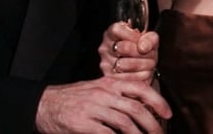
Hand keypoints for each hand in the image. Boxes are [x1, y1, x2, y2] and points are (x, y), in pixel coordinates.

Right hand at [35, 77, 171, 133]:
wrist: (44, 104)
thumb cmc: (75, 97)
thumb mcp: (98, 88)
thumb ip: (119, 93)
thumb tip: (144, 103)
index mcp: (110, 83)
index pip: (140, 88)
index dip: (158, 101)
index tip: (168, 113)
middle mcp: (104, 93)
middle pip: (136, 108)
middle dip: (153, 123)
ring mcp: (93, 108)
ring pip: (125, 122)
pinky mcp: (82, 124)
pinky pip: (107, 133)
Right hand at [99, 22, 158, 81]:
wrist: (144, 68)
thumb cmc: (144, 50)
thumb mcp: (150, 39)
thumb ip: (150, 38)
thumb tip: (143, 47)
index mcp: (112, 34)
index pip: (116, 30)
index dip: (132, 35)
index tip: (141, 40)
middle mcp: (105, 48)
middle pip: (123, 47)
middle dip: (142, 51)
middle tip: (149, 53)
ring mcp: (106, 64)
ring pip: (126, 64)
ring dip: (144, 64)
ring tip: (148, 62)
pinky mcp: (111, 79)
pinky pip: (129, 78)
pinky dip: (141, 75)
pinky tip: (144, 71)